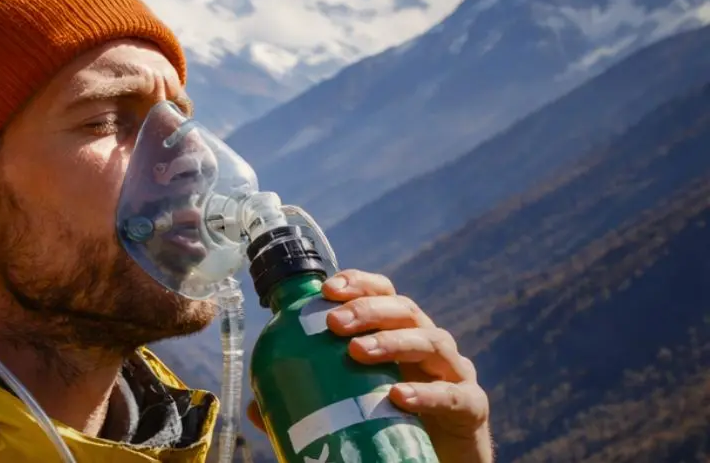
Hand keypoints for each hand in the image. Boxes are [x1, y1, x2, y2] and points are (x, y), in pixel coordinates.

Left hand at [246, 269, 492, 462]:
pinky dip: (426, 393)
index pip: (384, 293)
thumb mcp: (353, 404)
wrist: (438, 460)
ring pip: (431, 341)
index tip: (326, 289)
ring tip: (357, 352)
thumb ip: (311, 400)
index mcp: (400, 334)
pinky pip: (453, 394)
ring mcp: (454, 372)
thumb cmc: (394, 422)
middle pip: (405, 310)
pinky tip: (397, 398)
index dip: (359, 283)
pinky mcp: (471, 407)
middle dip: (368, 309)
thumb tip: (257, 407)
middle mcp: (429, 345)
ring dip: (392, 341)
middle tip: (333, 323)